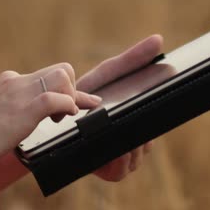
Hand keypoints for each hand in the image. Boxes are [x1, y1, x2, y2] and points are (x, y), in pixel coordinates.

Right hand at [0, 62, 100, 209]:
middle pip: (59, 70)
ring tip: (58, 119)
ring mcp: (21, 92)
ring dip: (70, 97)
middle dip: (70, 90)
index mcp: (5, 82)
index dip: (58, 92)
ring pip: (64, 76)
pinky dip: (69, 107)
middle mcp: (15, 81)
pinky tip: (62, 120)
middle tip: (61, 115)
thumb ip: (3, 113)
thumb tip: (14, 124)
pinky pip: (61, 98)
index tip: (64, 107)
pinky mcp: (27, 107)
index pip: (41, 76)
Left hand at [76, 35, 162, 181]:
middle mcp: (130, 141)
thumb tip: (159, 38)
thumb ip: (132, 58)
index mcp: (135, 120)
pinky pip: (119, 171)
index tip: (154, 115)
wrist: (51, 113)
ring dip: (132, 150)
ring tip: (125, 137)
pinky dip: (120, 162)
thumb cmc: (82, 93)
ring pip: (137, 159)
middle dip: (144, 138)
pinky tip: (115, 150)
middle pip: (148, 145)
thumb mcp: (109, 73)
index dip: (156, 124)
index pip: (155, 126)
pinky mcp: (104, 170)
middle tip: (137, 127)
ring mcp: (119, 158)